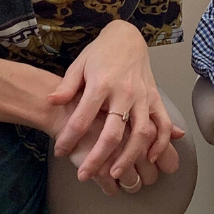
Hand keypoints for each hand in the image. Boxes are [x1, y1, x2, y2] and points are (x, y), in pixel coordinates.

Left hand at [49, 19, 183, 182]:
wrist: (127, 38)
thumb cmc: (100, 53)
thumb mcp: (79, 64)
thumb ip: (67, 86)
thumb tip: (51, 102)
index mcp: (101, 85)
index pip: (82, 119)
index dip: (68, 138)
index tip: (59, 152)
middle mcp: (124, 93)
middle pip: (113, 133)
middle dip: (97, 158)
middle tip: (84, 175)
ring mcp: (143, 97)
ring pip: (140, 134)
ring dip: (129, 157)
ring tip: (115, 174)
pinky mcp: (155, 98)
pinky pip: (162, 124)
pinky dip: (160, 143)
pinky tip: (150, 158)